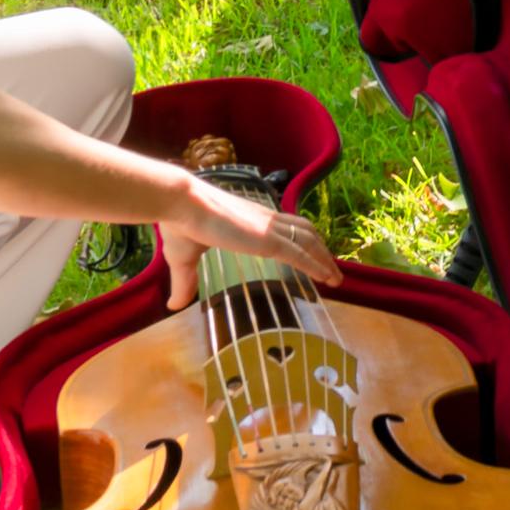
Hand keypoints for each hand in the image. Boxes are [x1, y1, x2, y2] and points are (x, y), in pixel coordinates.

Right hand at [161, 177, 341, 302]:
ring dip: (325, 259)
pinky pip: (300, 254)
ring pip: (309, 241)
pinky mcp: (267, 240)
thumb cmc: (180, 225)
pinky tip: (327, 278)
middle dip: (321, 250)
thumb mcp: (184, 259)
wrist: (180, 204)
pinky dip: (317, 265)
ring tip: (335, 277)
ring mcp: (269, 229)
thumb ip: (186, 283)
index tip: (311, 253)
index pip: (285, 226)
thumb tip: (174, 305)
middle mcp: (265, 220)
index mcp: (250, 220)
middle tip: (332, 269)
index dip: (301, 239)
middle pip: (305, 231)